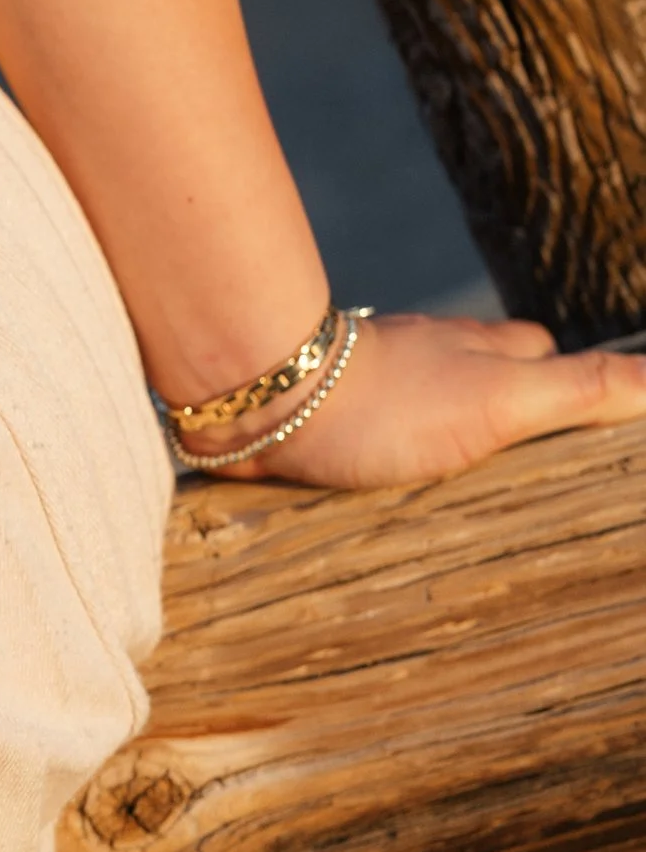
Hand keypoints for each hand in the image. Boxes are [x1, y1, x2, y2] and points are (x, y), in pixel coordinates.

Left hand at [206, 311, 645, 487]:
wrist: (263, 402)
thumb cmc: (389, 402)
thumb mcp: (505, 400)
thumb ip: (581, 390)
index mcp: (481, 353)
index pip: (544, 362)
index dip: (568, 391)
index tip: (588, 434)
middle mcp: (430, 363)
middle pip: (484, 385)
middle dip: (505, 419)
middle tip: (528, 472)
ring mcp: (376, 388)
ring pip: (422, 413)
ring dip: (438, 444)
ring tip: (462, 499)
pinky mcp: (324, 422)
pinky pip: (364, 441)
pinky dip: (379, 460)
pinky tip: (382, 494)